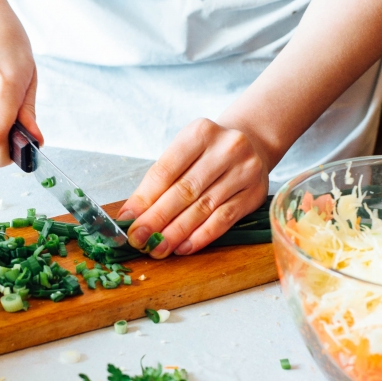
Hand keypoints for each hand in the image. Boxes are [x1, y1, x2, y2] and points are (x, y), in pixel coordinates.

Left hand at [117, 118, 269, 257]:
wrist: (251, 143)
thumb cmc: (206, 152)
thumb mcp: (183, 152)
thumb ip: (160, 181)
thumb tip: (133, 215)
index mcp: (200, 132)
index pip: (165, 171)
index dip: (144, 198)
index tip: (127, 220)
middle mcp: (226, 148)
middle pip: (184, 191)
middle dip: (157, 219)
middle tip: (139, 239)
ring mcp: (244, 171)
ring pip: (204, 208)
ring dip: (176, 232)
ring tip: (158, 248)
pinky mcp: (254, 193)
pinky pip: (224, 220)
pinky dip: (201, 236)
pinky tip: (183, 247)